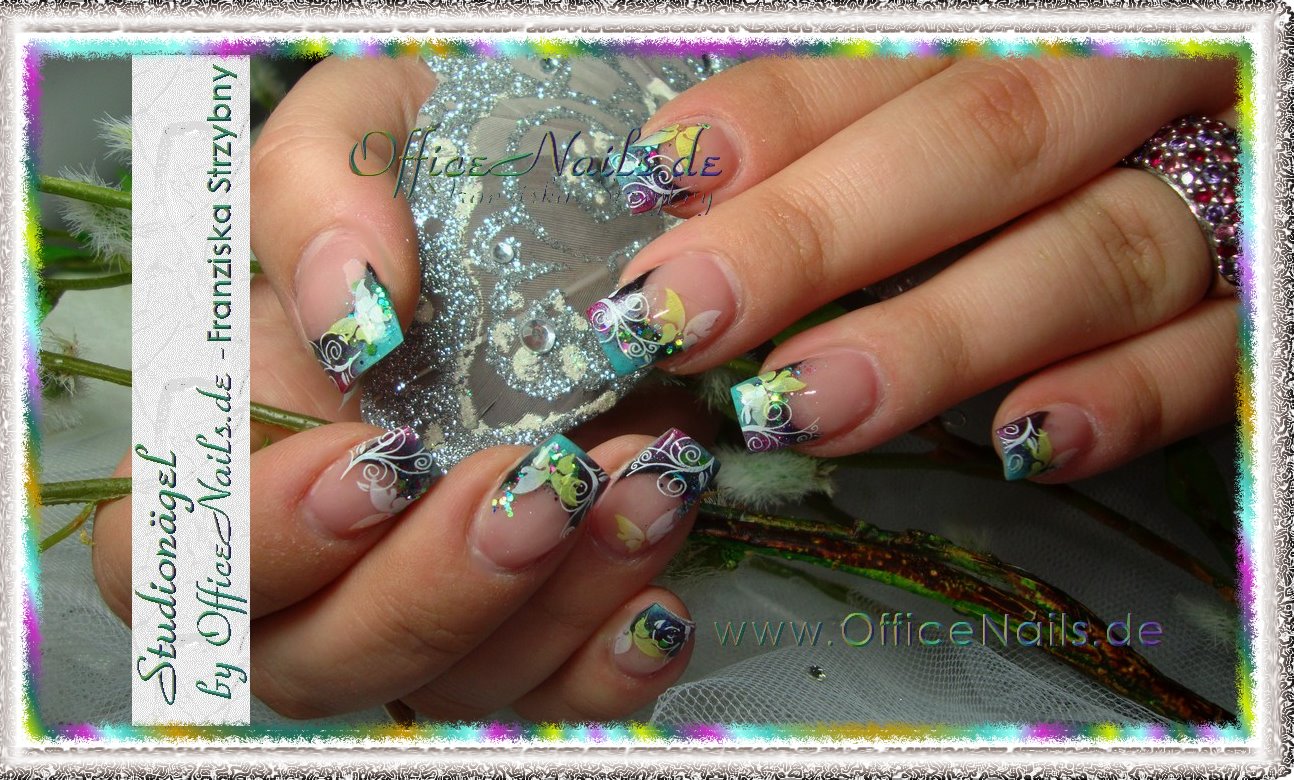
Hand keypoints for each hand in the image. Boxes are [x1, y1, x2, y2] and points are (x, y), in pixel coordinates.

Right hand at [92, 56, 717, 720]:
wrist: (584, 201)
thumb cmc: (447, 164)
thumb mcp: (369, 127)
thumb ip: (317, 194)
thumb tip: (350, 314)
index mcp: (242, 439)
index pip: (179, 557)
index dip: (260, 542)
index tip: (380, 456)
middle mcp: (328, 551)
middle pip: (315, 657)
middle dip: (432, 589)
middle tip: (541, 486)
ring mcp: (436, 600)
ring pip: (451, 687)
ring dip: (552, 609)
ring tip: (648, 488)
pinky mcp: (541, 626)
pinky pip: (556, 704)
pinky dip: (607, 672)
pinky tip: (660, 603)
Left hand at [593, 55, 1238, 481]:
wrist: (1225, 146)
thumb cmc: (1062, 138)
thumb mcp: (951, 97)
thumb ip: (846, 127)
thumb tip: (685, 194)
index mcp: (1033, 35)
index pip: (892, 59)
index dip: (774, 118)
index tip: (657, 182)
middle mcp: (1132, 96)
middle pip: (982, 143)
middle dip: (819, 232)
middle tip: (685, 315)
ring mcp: (1215, 197)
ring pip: (1095, 253)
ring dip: (941, 335)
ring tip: (802, 404)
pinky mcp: (1263, 306)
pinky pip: (1213, 355)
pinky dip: (1124, 400)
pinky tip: (1025, 440)